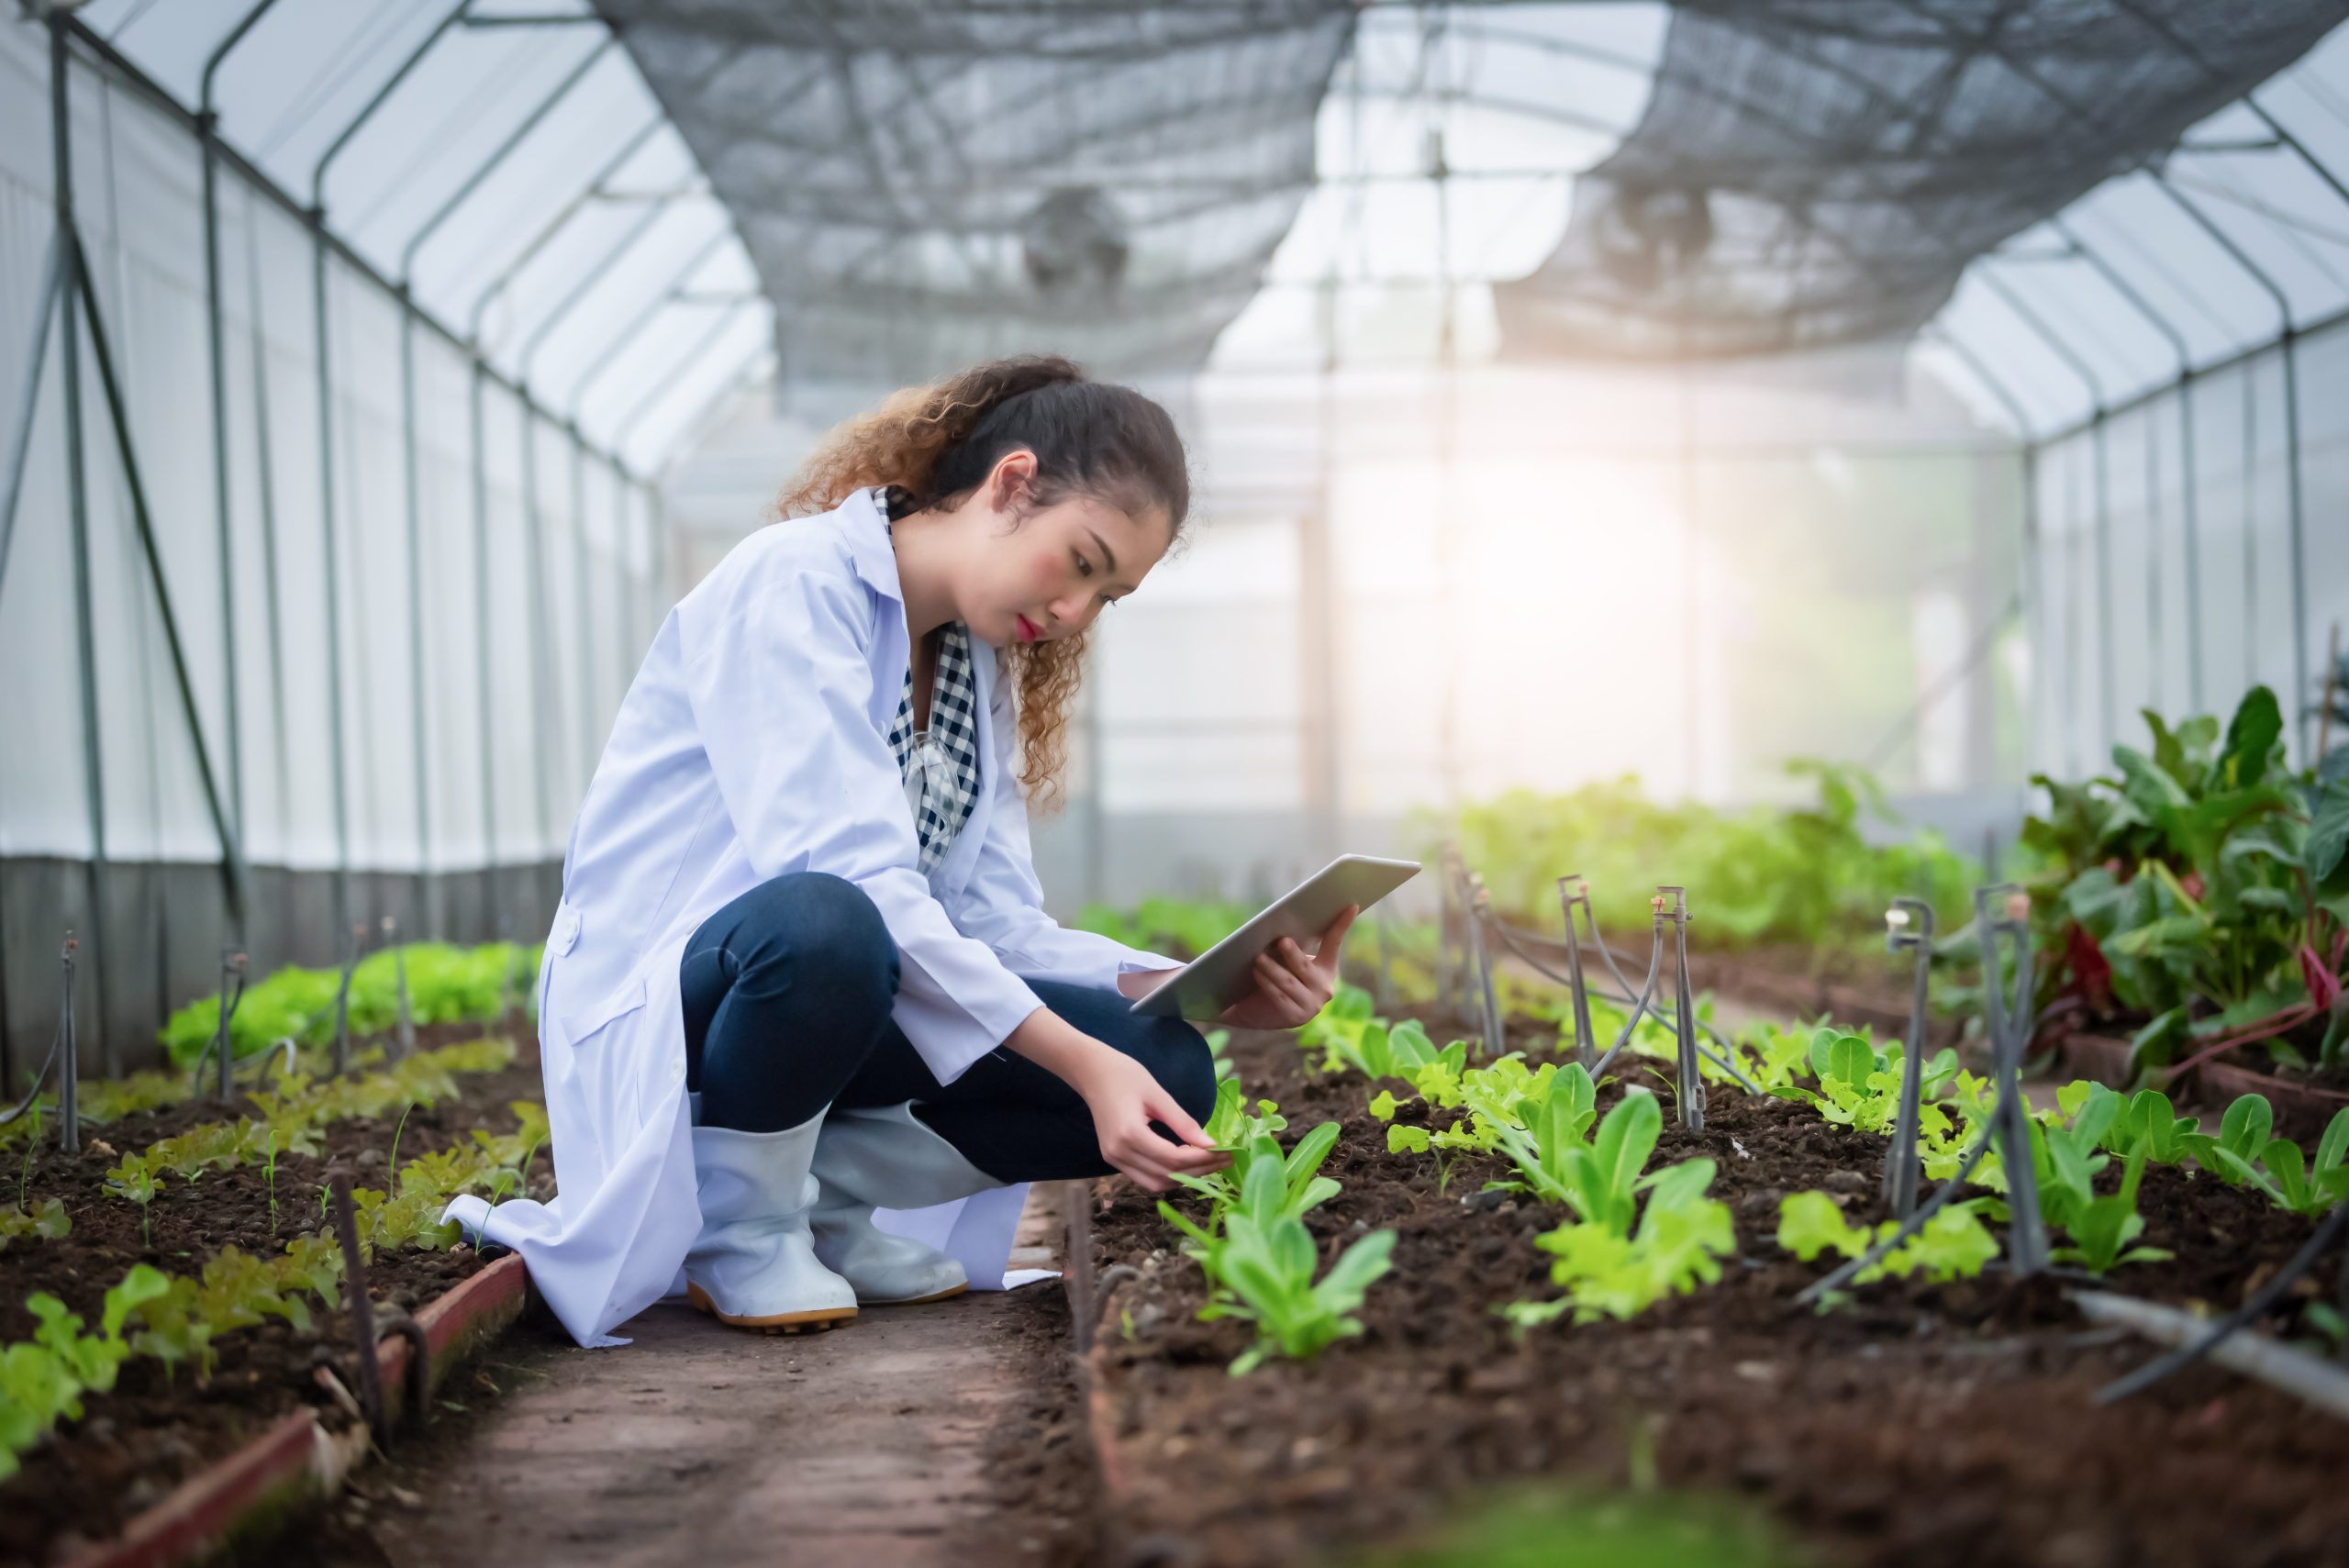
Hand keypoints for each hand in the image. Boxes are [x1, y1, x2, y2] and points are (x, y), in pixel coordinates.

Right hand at [1073, 1048, 1228, 1191]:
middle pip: (1166, 1175)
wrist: (1091, 1072)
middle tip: (1225, 1159)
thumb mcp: (1158, 1095)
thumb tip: (1211, 1144)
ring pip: (1156, 1183)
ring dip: (1184, 1177)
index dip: (1202, 1159)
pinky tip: (1186, 1162)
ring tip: (1209, 1163)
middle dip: (1199, 1171)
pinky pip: (1145, 1177)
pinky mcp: (1113, 1158)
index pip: (1173, 1158)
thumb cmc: (1125, 1075)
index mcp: (1129, 1134)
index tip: (1226, 1151)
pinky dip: (1168, 1174)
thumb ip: (1183, 1122)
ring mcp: (1113, 1158)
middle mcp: (1119, 1152)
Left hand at [1217, 904, 1357, 1031]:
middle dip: (1293, 953)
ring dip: (1272, 969)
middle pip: (1306, 966)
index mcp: (1327, 969)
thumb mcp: (1287, 960)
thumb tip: (1282, 922)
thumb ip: (1291, 946)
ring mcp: (1311, 1005)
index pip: (1334, 943)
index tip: (1351, 905)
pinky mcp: (1295, 1018)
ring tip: (1258, 958)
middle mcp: (1324, 988)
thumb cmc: (1276, 976)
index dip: (1342, 924)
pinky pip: (1279, 997)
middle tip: (1281, 941)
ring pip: (1289, 982)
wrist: (1259, 1011)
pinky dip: (1267, 984)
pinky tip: (1257, 973)